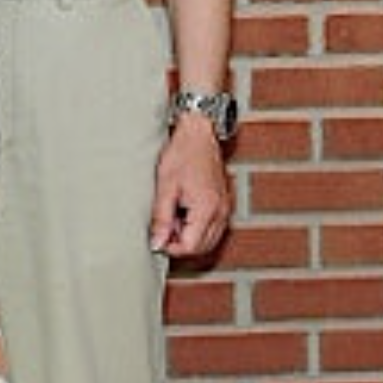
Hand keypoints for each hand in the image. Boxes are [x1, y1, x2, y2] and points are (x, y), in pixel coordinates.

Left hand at [150, 116, 231, 257]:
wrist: (199, 135)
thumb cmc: (182, 154)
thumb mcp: (165, 187)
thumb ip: (161, 218)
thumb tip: (157, 243)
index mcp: (207, 209)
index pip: (191, 247)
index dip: (171, 247)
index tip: (156, 237)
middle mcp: (222, 212)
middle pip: (202, 248)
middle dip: (180, 244)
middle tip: (162, 228)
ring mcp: (225, 209)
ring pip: (209, 240)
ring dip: (189, 237)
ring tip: (172, 217)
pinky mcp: (224, 204)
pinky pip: (213, 228)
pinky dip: (197, 227)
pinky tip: (182, 212)